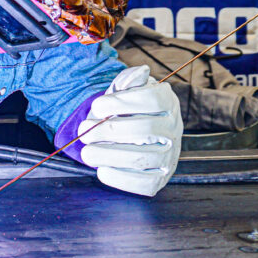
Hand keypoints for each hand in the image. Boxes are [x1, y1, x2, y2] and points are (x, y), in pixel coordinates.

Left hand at [78, 66, 182, 196]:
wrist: (128, 133)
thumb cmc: (124, 109)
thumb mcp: (124, 90)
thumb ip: (128, 80)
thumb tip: (140, 73)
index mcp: (166, 101)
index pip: (152, 99)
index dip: (122, 103)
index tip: (97, 106)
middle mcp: (173, 128)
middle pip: (147, 129)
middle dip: (109, 130)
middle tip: (84, 130)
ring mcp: (169, 155)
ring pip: (145, 158)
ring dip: (109, 155)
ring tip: (87, 152)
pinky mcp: (160, 178)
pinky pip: (146, 184)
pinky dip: (121, 179)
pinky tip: (102, 170)